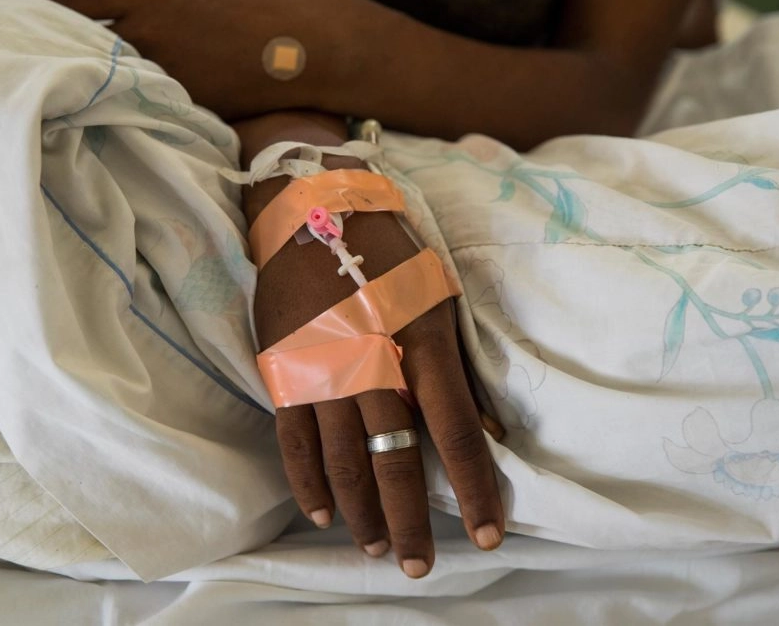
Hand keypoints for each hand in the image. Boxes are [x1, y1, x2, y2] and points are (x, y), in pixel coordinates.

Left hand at [42, 0, 353, 119]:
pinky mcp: (191, 105)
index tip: (22, 26)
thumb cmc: (262, 5)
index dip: (43, 15)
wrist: (313, 42)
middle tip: (42, 67)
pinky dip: (133, 109)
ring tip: (77, 95)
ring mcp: (169, 72)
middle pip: (82, 47)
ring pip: (112, 83)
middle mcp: (150, 32)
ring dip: (94, 87)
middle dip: (61, 55)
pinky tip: (124, 113)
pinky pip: (149, 109)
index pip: (73, 3)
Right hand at [236, 115, 504, 578]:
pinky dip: (308, 482)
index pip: (457, 432)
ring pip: (343, 460)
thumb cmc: (390, 252)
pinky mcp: (285, 371)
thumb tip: (494, 431)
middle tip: (420, 567)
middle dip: (411, 521)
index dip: (475, 488)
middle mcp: (373, 365)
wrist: (313, 211)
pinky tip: (324, 513)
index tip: (488, 533)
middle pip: (395, 460)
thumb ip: (463, 370)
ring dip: (362, 511)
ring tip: (376, 548)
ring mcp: (323, 371)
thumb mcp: (442, 298)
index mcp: (421, 343)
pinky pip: (295, 440)